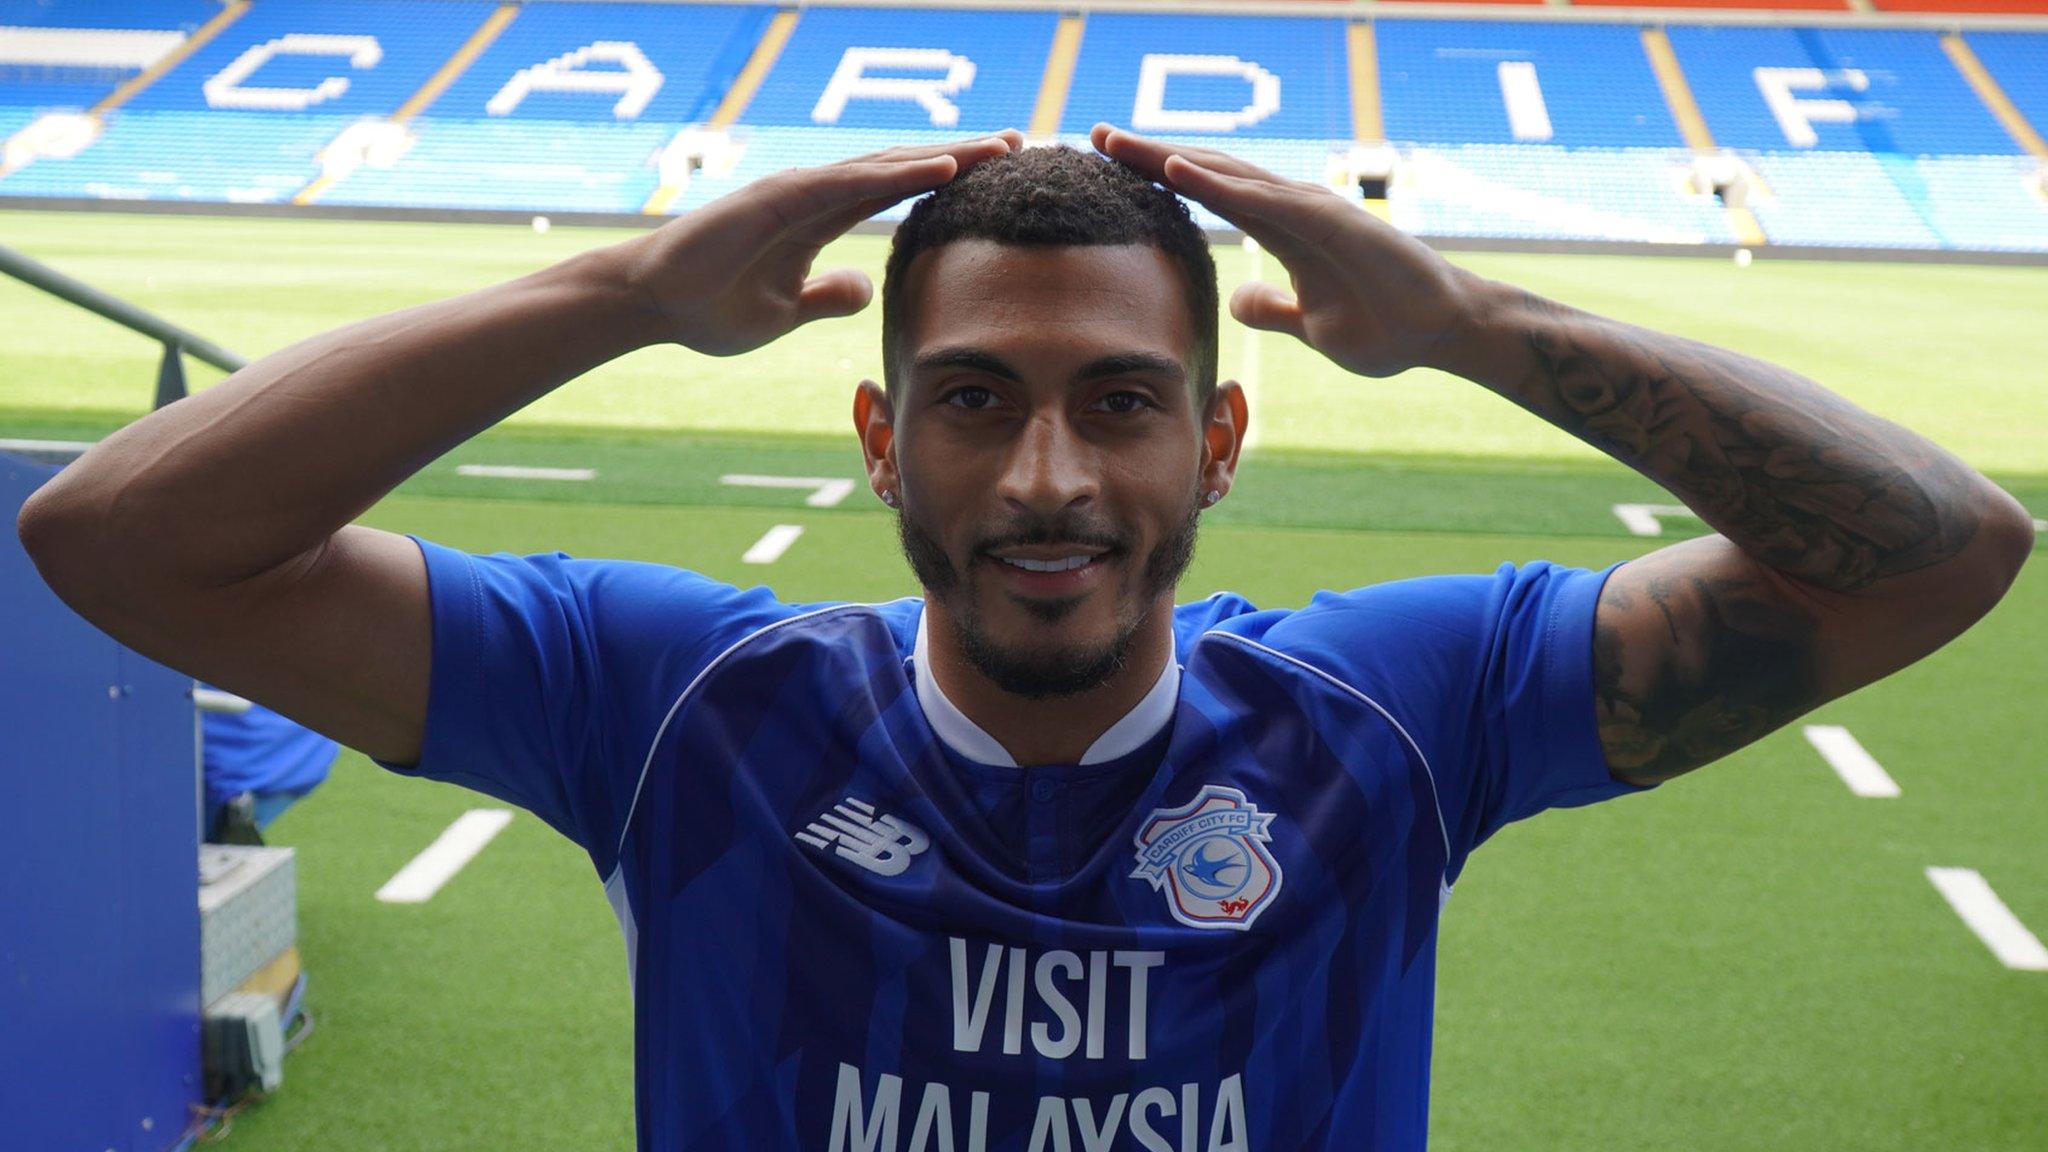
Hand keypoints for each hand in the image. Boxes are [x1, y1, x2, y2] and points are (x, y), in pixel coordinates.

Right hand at [621, 132, 1023, 355]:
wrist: (653, 306)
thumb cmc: (711, 306)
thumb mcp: (787, 311)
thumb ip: (829, 294)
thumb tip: (867, 286)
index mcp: (821, 218)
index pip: (898, 192)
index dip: (948, 180)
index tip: (999, 176)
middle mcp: (815, 194)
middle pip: (903, 168)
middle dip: (963, 156)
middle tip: (1022, 144)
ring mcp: (798, 190)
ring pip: (886, 166)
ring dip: (945, 155)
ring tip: (999, 148)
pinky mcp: (779, 197)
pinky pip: (849, 182)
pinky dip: (897, 173)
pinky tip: (940, 167)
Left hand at [1092, 124, 1478, 378]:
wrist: (1443, 332)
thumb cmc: (1387, 326)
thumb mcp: (1310, 326)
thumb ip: (1273, 309)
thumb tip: (1237, 299)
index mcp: (1281, 230)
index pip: (1208, 195)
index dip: (1159, 179)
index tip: (1109, 168)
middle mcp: (1290, 210)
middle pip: (1208, 172)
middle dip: (1149, 156)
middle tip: (1094, 134)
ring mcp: (1311, 211)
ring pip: (1228, 175)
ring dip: (1171, 158)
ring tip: (1117, 142)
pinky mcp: (1331, 223)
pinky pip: (1265, 200)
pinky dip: (1220, 183)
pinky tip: (1178, 171)